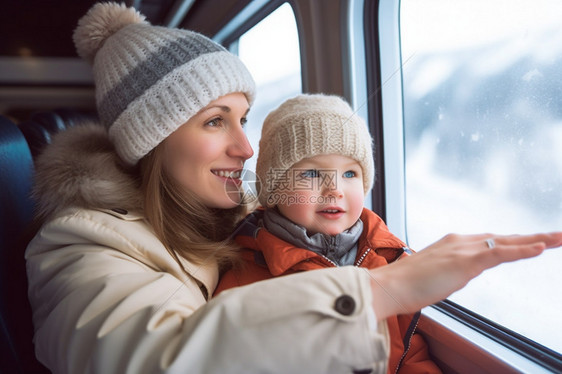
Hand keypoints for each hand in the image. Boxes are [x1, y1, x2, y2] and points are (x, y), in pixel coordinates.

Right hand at [367, 232, 561, 320]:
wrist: (389, 286)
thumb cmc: (406, 285)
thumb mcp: (434, 275)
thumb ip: (450, 271)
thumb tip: (458, 274)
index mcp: (452, 246)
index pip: (490, 242)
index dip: (512, 243)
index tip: (531, 242)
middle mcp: (460, 242)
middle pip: (503, 238)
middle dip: (532, 237)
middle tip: (556, 235)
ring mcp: (463, 250)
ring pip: (507, 242)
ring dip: (536, 240)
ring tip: (558, 238)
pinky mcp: (466, 261)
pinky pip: (501, 253)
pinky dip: (523, 250)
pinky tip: (541, 247)